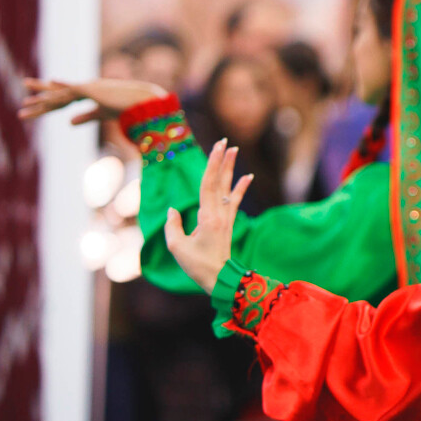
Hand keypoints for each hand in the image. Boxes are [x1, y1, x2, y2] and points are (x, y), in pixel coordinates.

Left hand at [18, 78, 167, 124]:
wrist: (144, 101)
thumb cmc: (130, 108)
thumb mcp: (103, 115)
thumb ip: (86, 117)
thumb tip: (68, 122)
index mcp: (92, 93)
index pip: (68, 96)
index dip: (53, 97)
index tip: (40, 96)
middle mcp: (86, 88)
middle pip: (59, 91)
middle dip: (41, 90)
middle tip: (24, 84)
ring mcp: (86, 88)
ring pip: (58, 96)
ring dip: (40, 102)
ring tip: (24, 105)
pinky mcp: (87, 90)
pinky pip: (65, 97)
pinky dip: (52, 100)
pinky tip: (39, 101)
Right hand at [162, 139, 252, 293]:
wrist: (219, 279)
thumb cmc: (196, 266)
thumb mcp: (177, 247)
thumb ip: (173, 226)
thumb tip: (173, 211)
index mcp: (207, 217)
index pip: (209, 184)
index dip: (213, 164)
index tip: (217, 147)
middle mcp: (218, 214)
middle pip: (219, 182)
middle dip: (222, 160)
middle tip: (225, 141)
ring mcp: (225, 218)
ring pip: (228, 188)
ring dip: (231, 169)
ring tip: (235, 151)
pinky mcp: (227, 224)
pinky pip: (234, 201)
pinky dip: (241, 188)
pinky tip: (248, 177)